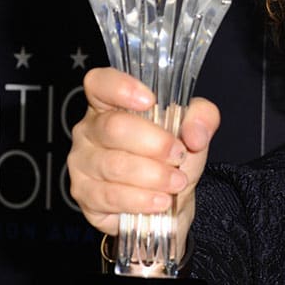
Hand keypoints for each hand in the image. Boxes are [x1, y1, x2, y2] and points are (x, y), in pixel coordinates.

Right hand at [67, 67, 220, 261]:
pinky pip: (110, 196)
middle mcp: (90, 129)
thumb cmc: (171, 156)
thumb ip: (202, 118)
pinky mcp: (84, 195)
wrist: (168, 202)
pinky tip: (160, 201)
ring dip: (153, 176)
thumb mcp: (193, 131)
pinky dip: (141, 200)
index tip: (150, 101)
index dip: (120, 88)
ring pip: (114, 165)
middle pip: (114, 127)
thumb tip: (195, 134)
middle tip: (179, 155)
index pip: (99, 83)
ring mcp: (82, 162)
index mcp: (110, 103)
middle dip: (154, 143)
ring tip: (177, 182)